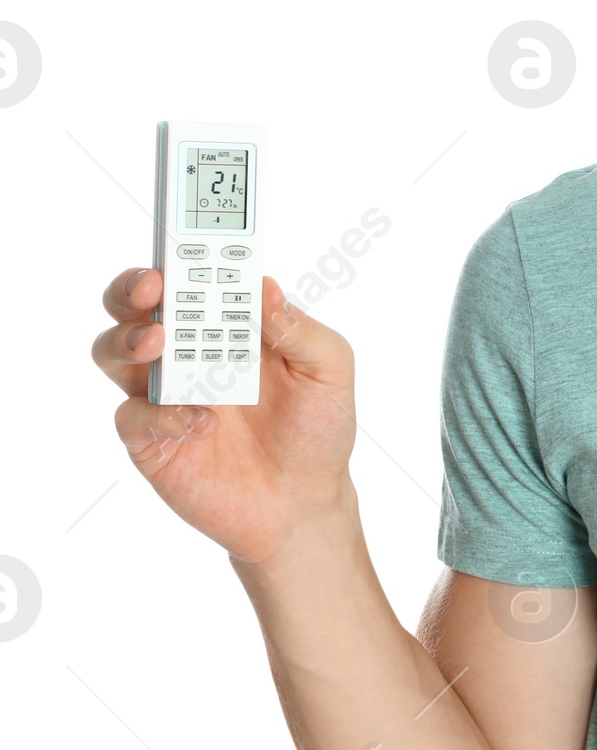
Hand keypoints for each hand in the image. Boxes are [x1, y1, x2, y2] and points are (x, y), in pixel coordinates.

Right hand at [92, 267, 358, 562]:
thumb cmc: (317, 428)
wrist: (306, 502)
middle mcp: (186, 350)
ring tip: (159, 344)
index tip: (179, 247)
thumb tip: (266, 287)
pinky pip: (133, 416)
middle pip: (132, 304)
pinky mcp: (152, 440)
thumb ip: (300, 329)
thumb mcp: (329, 371)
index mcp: (227, 322)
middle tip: (152, 288)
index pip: (189, 275)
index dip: (177, 255)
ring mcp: (164, 393)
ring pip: (113, 351)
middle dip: (131, 287)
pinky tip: (201, 421)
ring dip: (128, 340)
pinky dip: (160, 414)